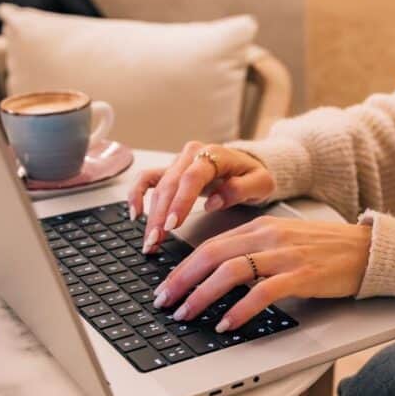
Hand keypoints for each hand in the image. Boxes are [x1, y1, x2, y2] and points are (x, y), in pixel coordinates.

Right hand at [128, 141, 274, 252]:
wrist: (248, 165)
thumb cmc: (254, 175)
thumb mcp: (260, 182)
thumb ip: (240, 190)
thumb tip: (213, 202)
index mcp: (214, 155)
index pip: (192, 178)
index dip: (180, 201)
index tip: (172, 224)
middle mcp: (192, 155)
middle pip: (169, 184)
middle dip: (159, 215)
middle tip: (155, 241)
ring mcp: (178, 162)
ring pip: (157, 187)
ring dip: (149, 214)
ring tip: (150, 240)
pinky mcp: (170, 171)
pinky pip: (147, 179)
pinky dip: (136, 194)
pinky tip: (134, 215)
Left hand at [153, 216, 372, 331]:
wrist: (366, 250)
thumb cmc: (326, 250)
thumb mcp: (284, 241)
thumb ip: (254, 252)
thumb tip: (219, 276)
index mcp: (260, 227)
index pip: (210, 245)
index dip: (183, 267)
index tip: (166, 287)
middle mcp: (268, 237)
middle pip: (212, 255)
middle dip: (182, 281)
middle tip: (165, 303)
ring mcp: (285, 255)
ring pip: (231, 272)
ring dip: (203, 295)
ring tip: (187, 314)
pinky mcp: (302, 275)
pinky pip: (262, 292)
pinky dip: (240, 309)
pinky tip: (227, 323)